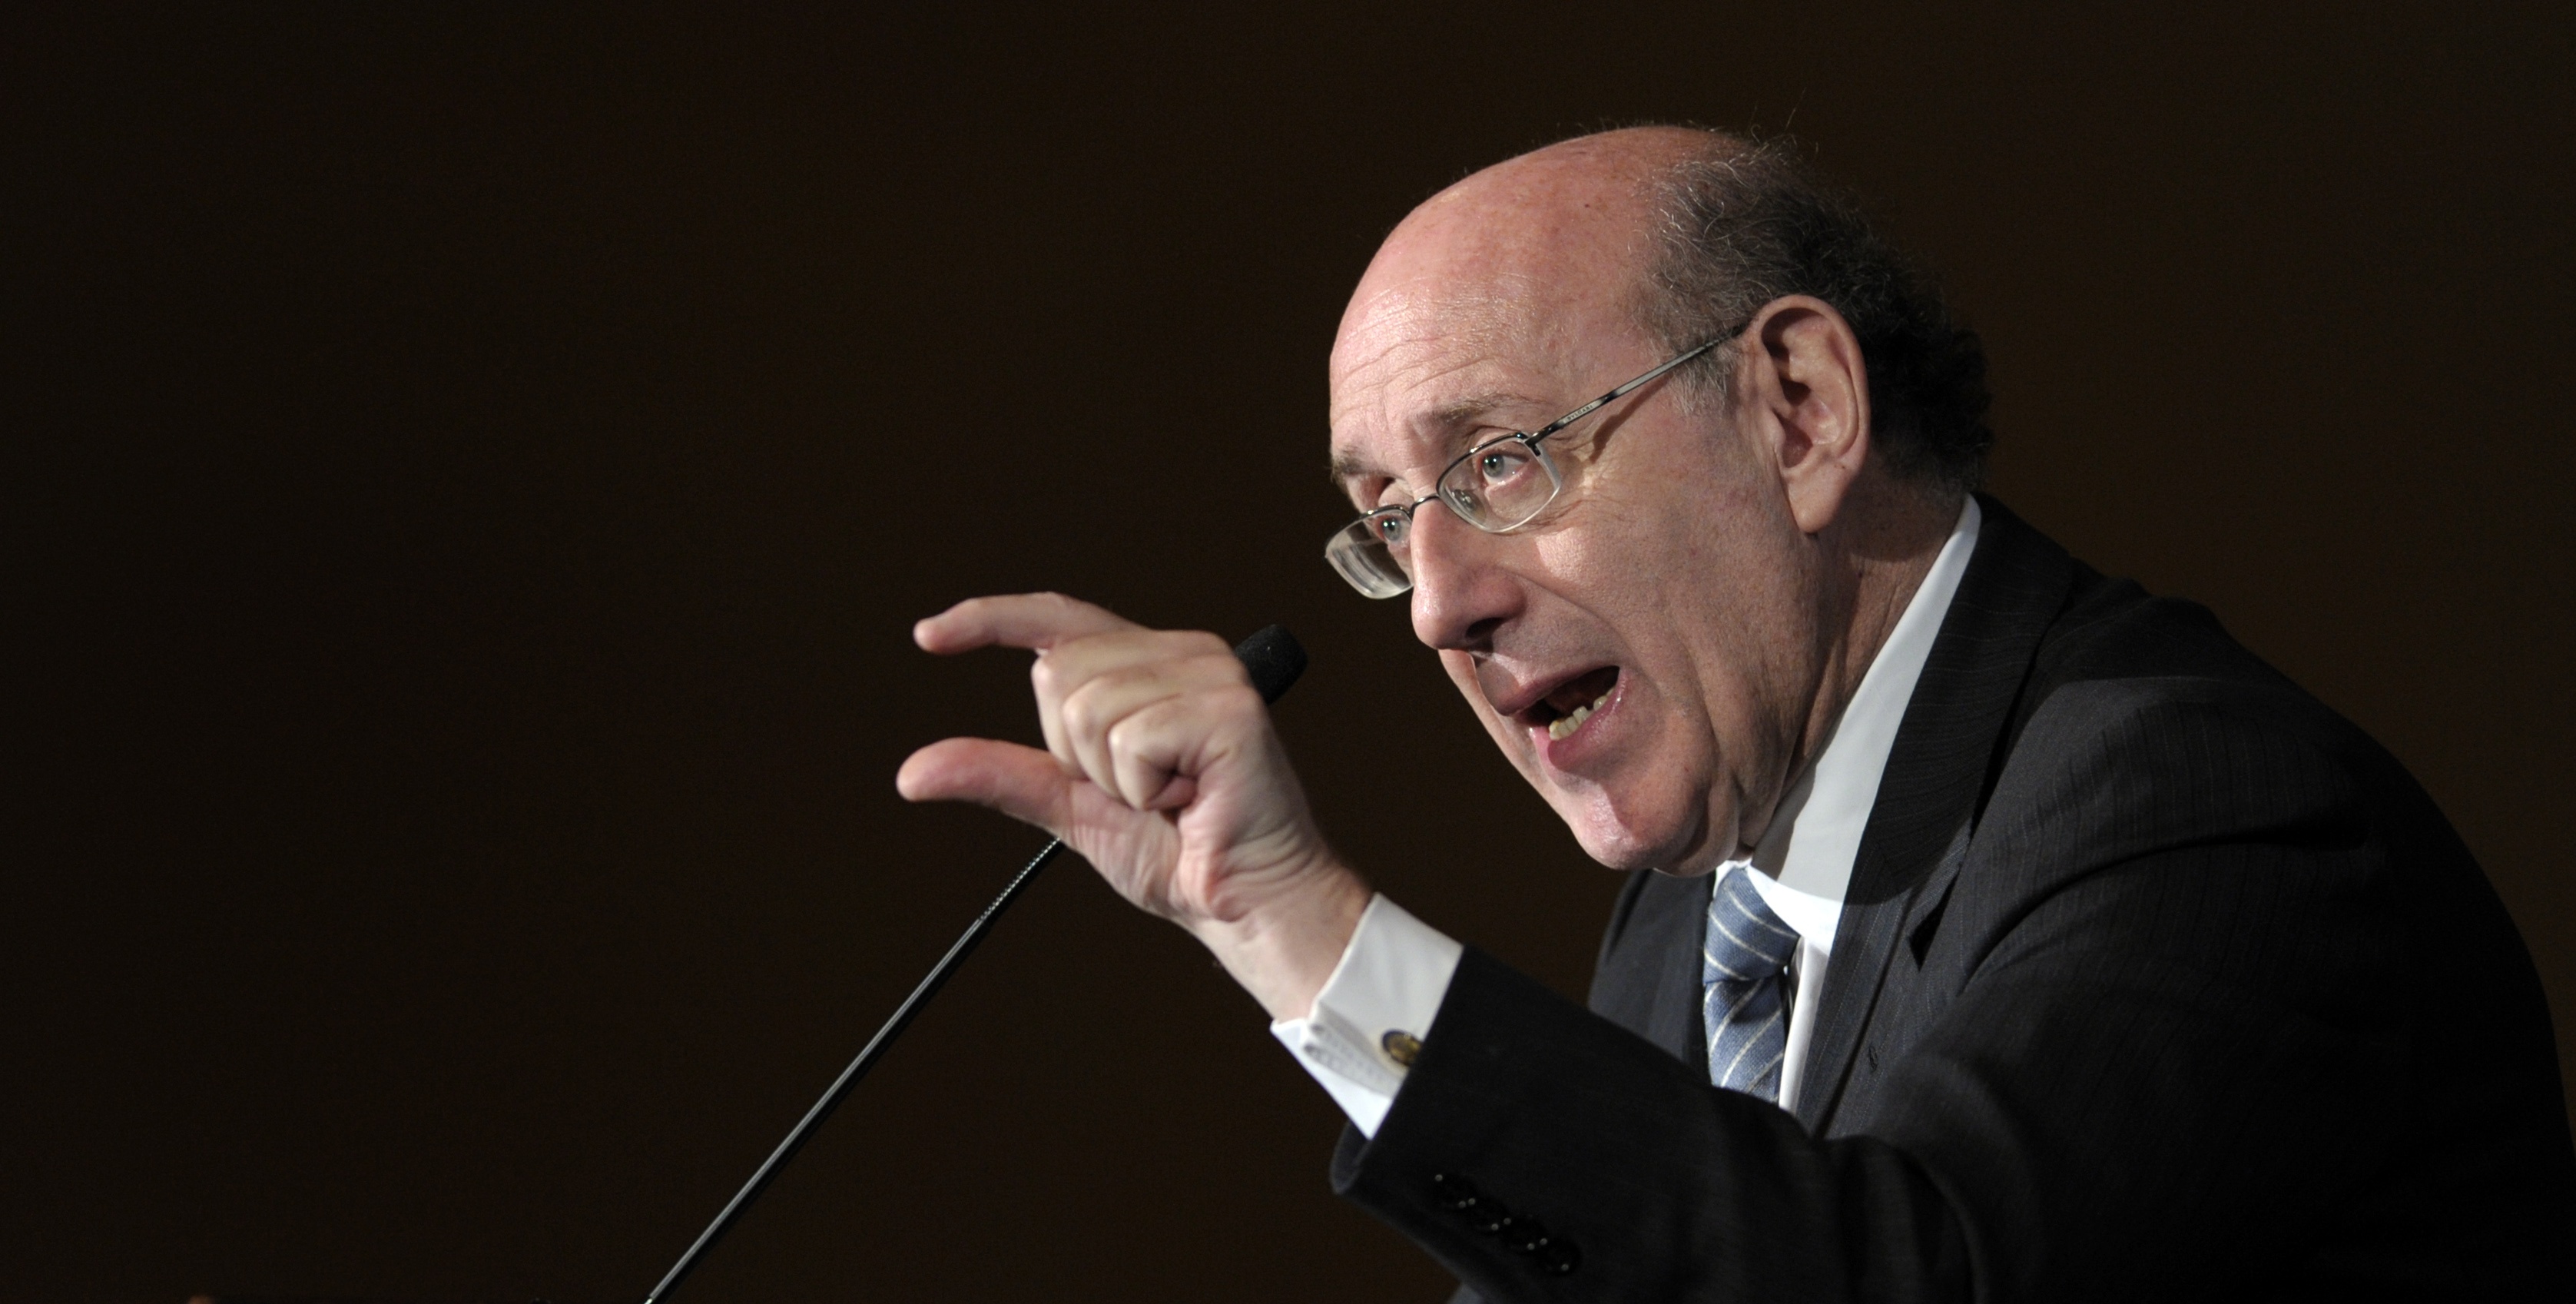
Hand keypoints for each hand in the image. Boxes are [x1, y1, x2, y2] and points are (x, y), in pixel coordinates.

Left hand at [896, 593, 1368, 1018]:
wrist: (1246, 903)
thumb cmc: (1178, 853)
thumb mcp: (1072, 807)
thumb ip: (1003, 776)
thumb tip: (913, 773)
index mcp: (1152, 661)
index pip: (1060, 617)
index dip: (991, 618)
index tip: (928, 637)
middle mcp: (1185, 652)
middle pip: (1057, 672)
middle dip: (1076, 752)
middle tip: (1143, 790)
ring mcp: (1211, 674)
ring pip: (1088, 709)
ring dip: (1114, 778)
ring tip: (1171, 797)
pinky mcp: (1230, 708)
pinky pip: (1131, 740)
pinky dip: (1146, 789)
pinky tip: (1190, 801)